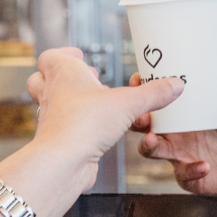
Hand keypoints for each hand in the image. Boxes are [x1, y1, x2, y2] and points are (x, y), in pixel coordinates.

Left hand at [24, 48, 183, 192]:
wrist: (63, 161)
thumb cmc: (85, 124)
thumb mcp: (128, 104)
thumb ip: (153, 94)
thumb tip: (175, 84)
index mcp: (63, 74)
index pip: (51, 56)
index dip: (65, 55)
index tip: (80, 56)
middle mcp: (52, 94)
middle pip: (41, 78)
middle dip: (61, 76)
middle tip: (85, 79)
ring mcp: (50, 118)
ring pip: (49, 103)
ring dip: (67, 100)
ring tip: (91, 103)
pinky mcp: (56, 140)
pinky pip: (60, 127)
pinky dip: (73, 125)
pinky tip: (93, 130)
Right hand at [130, 75, 216, 193]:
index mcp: (193, 112)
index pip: (163, 98)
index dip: (147, 89)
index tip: (139, 80)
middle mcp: (183, 132)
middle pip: (148, 124)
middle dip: (139, 118)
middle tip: (141, 115)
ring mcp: (184, 155)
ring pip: (154, 149)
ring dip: (149, 144)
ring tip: (152, 140)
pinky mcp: (192, 177)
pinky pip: (182, 174)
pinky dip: (189, 170)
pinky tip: (203, 165)